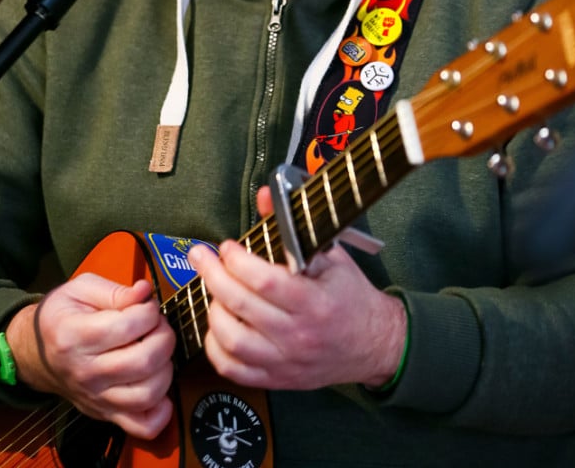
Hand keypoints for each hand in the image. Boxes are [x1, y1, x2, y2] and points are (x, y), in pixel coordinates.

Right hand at [5, 273, 175, 439]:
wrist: (36, 353)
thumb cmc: (61, 317)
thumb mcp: (80, 289)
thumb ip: (115, 290)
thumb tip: (144, 292)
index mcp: (75, 336)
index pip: (127, 327)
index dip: (149, 311)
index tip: (148, 305)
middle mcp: (86, 372)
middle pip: (143, 362)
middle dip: (164, 336)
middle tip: (158, 325)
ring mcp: (97, 397)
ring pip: (147, 395)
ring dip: (165, 368)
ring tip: (158, 350)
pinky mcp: (106, 413)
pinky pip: (141, 425)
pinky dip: (160, 412)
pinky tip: (160, 387)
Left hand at [188, 186, 405, 391]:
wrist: (373, 343)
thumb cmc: (351, 296)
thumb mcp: (330, 255)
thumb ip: (293, 226)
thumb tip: (267, 196)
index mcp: (314, 302)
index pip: (265, 282)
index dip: (237, 261)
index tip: (227, 246)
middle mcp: (297, 335)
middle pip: (241, 307)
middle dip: (212, 276)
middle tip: (200, 256)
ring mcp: (285, 361)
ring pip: (232, 341)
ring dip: (213, 311)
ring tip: (213, 290)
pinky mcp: (277, 378)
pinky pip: (234, 370)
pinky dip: (215, 348)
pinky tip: (217, 326)